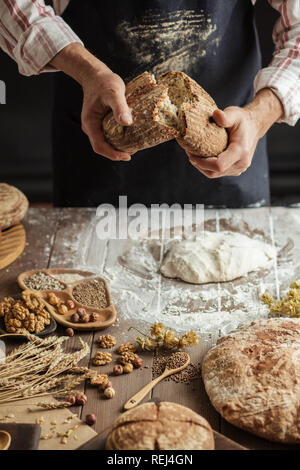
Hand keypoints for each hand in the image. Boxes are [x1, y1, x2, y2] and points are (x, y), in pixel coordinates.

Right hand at [50, 43, 132, 160]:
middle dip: (118, 152)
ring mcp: (95, 126)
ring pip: (106, 142)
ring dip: (118, 147)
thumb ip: (119, 107)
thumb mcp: (114, 92)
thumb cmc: (104, 82)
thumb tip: (127, 123)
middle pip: (103, 147)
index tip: (128, 155)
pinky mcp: (100, 123)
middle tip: (134, 151)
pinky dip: (118, 138)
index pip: (100, 147)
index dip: (113, 154)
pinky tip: (129, 136)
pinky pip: (108, 135)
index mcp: (90, 123)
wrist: (95, 75)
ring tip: (134, 146)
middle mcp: (91, 127)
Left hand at [187, 88, 282, 177]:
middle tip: (189, 152)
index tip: (191, 152)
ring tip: (193, 155)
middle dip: (199, 164)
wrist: (255, 125)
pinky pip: (218, 173)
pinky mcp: (235, 169)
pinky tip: (202, 157)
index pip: (218, 165)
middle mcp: (241, 163)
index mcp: (241, 151)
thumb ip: (225, 116)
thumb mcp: (234, 114)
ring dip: (202, 167)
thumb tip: (216, 114)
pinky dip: (208, 167)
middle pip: (215, 172)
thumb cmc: (242, 119)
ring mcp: (239, 168)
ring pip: (215, 174)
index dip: (202, 162)